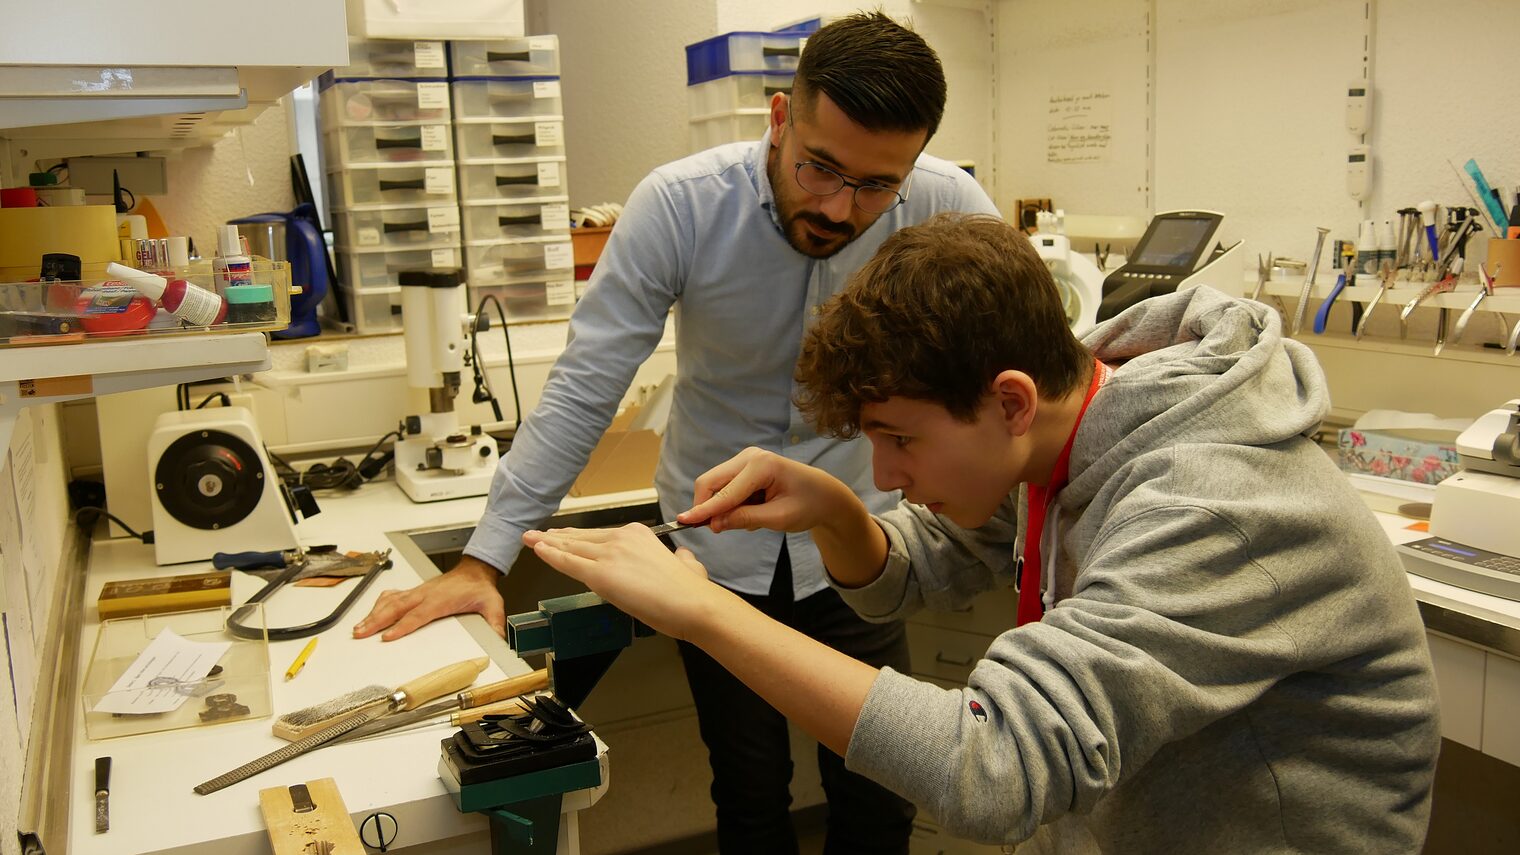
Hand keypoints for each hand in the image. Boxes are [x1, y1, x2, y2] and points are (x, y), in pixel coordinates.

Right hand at [352, 554, 505, 640]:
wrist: (475, 571)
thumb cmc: (479, 588)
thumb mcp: (492, 604)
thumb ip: (494, 622)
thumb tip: (497, 639)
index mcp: (441, 599)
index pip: (418, 615)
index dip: (402, 626)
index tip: (387, 637)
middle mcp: (425, 594)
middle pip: (396, 608)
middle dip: (377, 620)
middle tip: (361, 633)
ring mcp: (418, 591)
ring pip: (391, 601)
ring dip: (373, 614)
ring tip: (359, 628)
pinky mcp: (415, 591)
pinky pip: (393, 595)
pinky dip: (379, 603)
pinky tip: (371, 612)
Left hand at [523, 524, 731, 640]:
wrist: (692, 602)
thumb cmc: (691, 589)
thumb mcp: (689, 563)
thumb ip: (682, 559)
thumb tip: (684, 559)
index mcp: (639, 534)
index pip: (599, 535)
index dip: (577, 536)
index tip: (563, 534)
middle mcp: (621, 538)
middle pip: (581, 538)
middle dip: (556, 537)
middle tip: (537, 535)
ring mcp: (609, 554)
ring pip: (570, 548)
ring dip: (547, 544)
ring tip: (529, 539)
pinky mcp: (600, 574)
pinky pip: (568, 563)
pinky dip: (550, 555)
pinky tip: (537, 550)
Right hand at [681, 447, 857, 534]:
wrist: (825, 495)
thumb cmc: (808, 505)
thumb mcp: (778, 518)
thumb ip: (745, 519)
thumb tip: (714, 523)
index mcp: (761, 466)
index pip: (725, 492)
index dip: (703, 509)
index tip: (683, 521)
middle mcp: (750, 457)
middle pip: (710, 482)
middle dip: (707, 506)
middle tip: (716, 529)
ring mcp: (746, 459)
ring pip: (715, 485)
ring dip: (724, 506)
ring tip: (755, 517)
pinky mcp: (745, 466)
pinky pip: (726, 487)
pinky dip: (732, 503)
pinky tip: (756, 509)